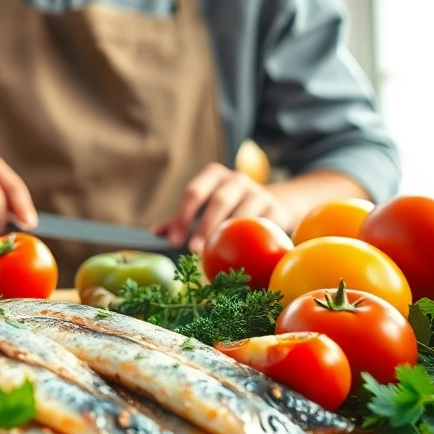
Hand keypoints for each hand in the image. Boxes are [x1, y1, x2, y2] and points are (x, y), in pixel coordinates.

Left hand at [153, 163, 292, 253]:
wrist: (272, 204)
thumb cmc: (227, 208)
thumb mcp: (204, 207)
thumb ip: (181, 219)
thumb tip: (155, 232)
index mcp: (214, 176)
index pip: (194, 192)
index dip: (182, 216)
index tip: (173, 241)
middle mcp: (237, 180)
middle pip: (219, 201)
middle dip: (205, 226)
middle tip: (194, 250)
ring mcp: (260, 193)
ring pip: (244, 213)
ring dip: (230, 235)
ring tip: (218, 254)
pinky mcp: (277, 210)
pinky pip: (264, 227)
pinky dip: (252, 242)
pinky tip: (243, 257)